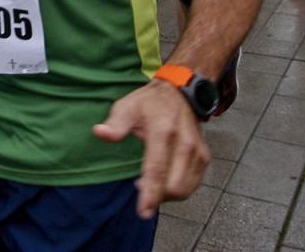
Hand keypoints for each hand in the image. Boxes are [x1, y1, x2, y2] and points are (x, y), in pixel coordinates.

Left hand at [93, 80, 209, 217]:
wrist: (180, 93)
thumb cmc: (150, 103)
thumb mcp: (127, 107)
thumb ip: (115, 124)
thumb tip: (100, 133)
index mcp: (163, 130)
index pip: (157, 169)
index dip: (151, 194)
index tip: (144, 211)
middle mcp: (184, 142)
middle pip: (174, 185)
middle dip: (156, 196)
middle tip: (139, 186)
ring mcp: (197, 151)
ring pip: (184, 189)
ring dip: (166, 195)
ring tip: (150, 182)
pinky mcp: (204, 157)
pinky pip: (192, 185)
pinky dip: (177, 190)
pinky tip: (164, 180)